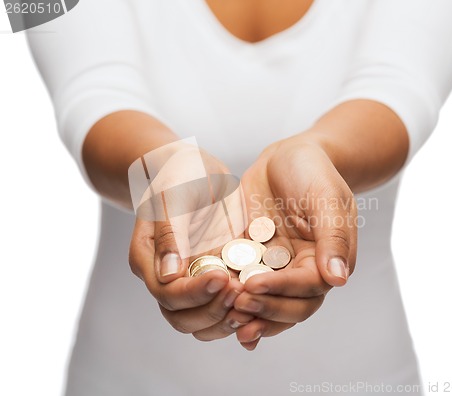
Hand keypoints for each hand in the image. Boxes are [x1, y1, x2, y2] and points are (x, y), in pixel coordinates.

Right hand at [129, 145, 252, 339]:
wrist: (197, 171)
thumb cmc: (180, 176)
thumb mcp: (173, 197)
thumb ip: (170, 235)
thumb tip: (169, 276)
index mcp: (149, 261)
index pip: (168, 294)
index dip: (194, 293)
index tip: (223, 277)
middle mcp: (168, 278)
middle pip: (183, 318)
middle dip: (213, 311)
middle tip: (240, 292)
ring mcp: (192, 281)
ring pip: (204, 322)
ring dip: (227, 319)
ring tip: (252, 302)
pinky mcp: (216, 278)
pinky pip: (225, 307)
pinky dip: (241, 310)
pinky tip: (260, 299)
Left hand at [233, 134, 357, 348]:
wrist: (287, 158)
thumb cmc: (312, 171)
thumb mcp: (326, 197)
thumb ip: (333, 237)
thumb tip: (338, 280)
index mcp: (325, 259)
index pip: (308, 288)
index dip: (282, 291)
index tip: (254, 285)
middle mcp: (301, 270)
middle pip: (289, 305)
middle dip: (265, 309)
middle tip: (237, 305)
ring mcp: (276, 267)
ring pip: (267, 302)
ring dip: (249, 313)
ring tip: (225, 318)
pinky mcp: (253, 260)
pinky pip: (244, 283)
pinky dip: (232, 297)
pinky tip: (215, 305)